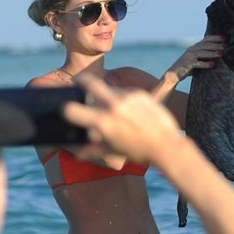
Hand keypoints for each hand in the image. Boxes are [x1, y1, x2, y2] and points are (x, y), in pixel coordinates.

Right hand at [61, 74, 182, 167]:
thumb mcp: (113, 151)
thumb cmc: (138, 152)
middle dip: (81, 80)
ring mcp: (127, 97)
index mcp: (102, 122)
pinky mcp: (140, 94)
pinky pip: (125, 91)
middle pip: (89, 82)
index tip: (67, 106)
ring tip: (113, 105)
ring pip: (109, 88)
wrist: (166, 145)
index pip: (71, 109)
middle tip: (79, 81)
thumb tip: (79, 153)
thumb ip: (93, 149)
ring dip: (107, 93)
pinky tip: (130, 108)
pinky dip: (123, 97)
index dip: (66, 108)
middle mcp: (112, 106)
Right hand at [167, 34, 226, 83]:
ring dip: (213, 53)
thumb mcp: (197, 59)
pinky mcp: (188, 64)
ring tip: (222, 54)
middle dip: (216, 45)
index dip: (215, 38)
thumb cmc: (188, 67)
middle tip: (226, 46)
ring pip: (203, 53)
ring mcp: (189, 56)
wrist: (174, 74)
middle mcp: (192, 49)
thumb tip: (220, 54)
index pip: (206, 39)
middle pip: (206, 45)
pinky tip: (213, 64)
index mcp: (195, 47)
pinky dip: (206, 64)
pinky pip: (198, 63)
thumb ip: (205, 56)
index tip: (224, 38)